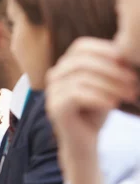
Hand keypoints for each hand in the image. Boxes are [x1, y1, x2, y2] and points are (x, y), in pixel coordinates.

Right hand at [46, 38, 138, 153]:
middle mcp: (54, 76)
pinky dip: (99, 98)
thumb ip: (111, 64)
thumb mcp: (107, 83)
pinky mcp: (54, 108)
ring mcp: (51, 92)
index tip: (128, 62)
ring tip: (129, 95)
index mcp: (65, 66)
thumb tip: (126, 42)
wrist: (84, 141)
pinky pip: (77, 95)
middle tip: (134, 82)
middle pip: (81, 61)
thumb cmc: (97, 109)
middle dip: (112, 70)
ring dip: (111, 86)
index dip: (105, 50)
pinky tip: (113, 104)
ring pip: (81, 78)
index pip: (81, 46)